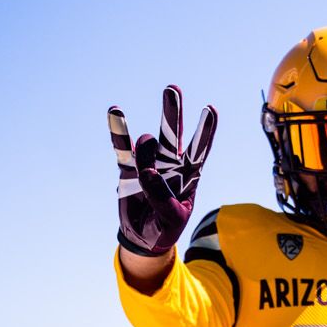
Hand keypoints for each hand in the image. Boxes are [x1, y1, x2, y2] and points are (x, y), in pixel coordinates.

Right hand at [110, 85, 216, 255]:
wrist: (143, 238)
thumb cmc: (165, 228)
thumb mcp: (171, 219)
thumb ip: (162, 198)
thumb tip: (148, 172)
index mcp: (188, 175)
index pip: (200, 150)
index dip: (206, 131)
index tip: (211, 109)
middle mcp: (169, 164)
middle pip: (173, 135)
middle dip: (172, 113)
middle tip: (172, 89)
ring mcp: (148, 164)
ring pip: (147, 142)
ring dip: (142, 138)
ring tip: (131, 133)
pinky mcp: (128, 170)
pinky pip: (122, 150)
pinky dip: (118, 133)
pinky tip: (115, 112)